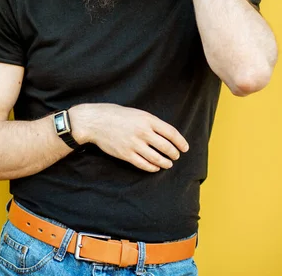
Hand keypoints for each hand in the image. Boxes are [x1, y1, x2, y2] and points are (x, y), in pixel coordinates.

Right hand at [70, 103, 188, 172]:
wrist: (96, 121)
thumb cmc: (116, 114)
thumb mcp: (137, 113)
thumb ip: (151, 122)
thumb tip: (165, 134)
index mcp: (147, 119)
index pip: (171, 132)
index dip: (180, 141)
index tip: (185, 148)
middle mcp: (143, 132)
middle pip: (166, 147)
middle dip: (174, 154)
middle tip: (176, 156)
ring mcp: (134, 144)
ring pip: (157, 158)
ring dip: (165, 163)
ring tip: (168, 163)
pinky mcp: (126, 154)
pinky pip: (144, 164)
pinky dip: (152, 167)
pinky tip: (155, 167)